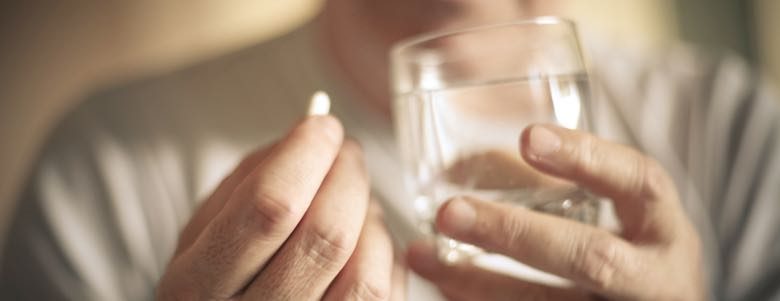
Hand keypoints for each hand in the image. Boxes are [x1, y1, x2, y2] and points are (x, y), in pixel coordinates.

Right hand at [157, 116, 404, 299]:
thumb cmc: (215, 278)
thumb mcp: (204, 229)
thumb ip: (249, 178)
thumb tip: (311, 136)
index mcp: (199, 283)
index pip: (269, 208)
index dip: (306, 156)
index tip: (322, 127)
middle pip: (327, 236)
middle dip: (347, 176)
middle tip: (345, 152)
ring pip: (365, 273)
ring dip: (369, 219)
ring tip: (352, 202)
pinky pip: (386, 294)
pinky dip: (383, 255)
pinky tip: (362, 240)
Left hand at [407, 124, 704, 299]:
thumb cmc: (631, 253)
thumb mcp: (622, 218)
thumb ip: (566, 186)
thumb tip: (470, 161)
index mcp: (665, 231)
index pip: (640, 183)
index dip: (588, 158)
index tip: (528, 136)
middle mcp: (654, 280)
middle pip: (591, 259)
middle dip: (515, 234)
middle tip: (451, 212)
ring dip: (477, 281)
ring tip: (422, 253)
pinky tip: (442, 283)